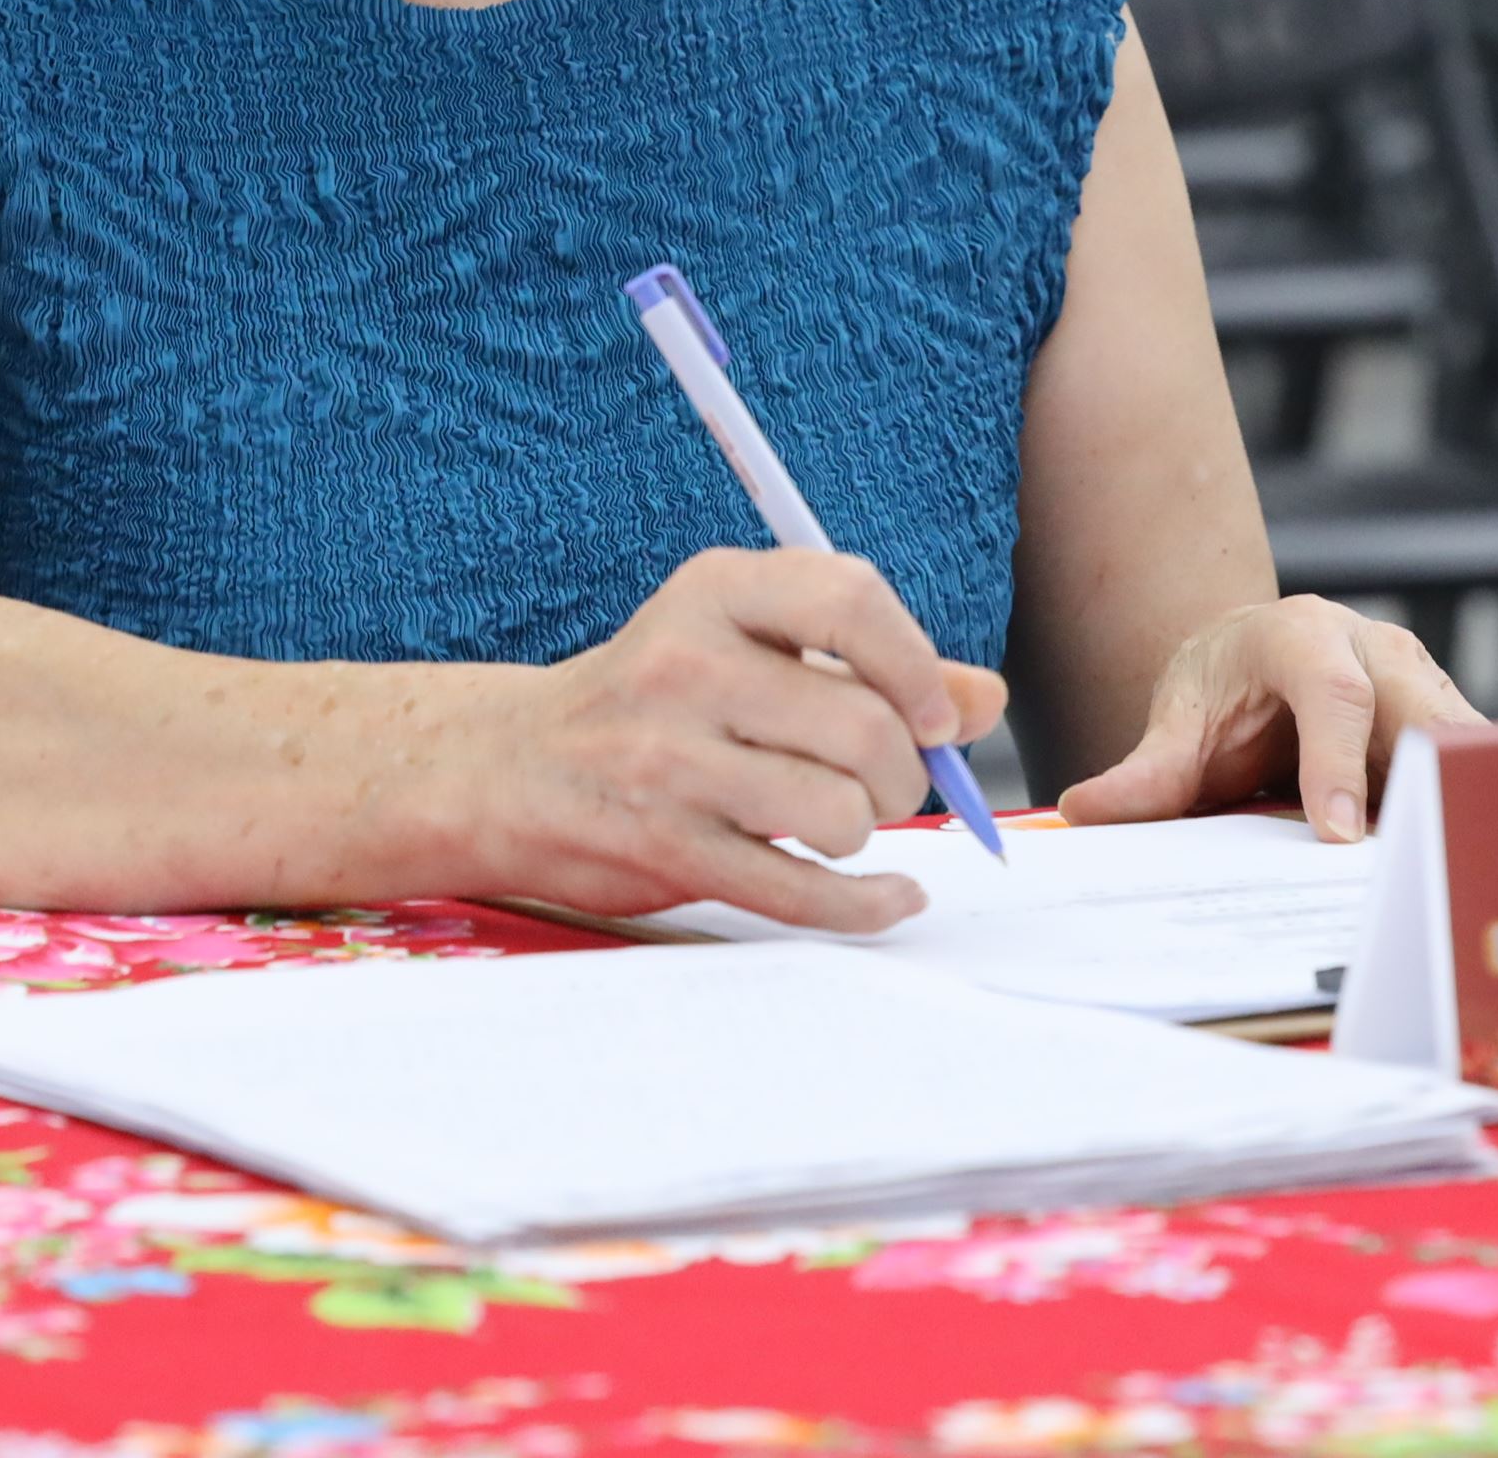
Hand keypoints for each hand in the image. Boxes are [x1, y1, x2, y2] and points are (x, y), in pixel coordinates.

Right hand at [466, 546, 1006, 933]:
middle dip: (904, 774)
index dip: (916, 665)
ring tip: (841, 822)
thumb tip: (984, 702)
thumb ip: (870, 664)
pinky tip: (888, 895)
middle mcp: (685, 665)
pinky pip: (798, 890)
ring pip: (838, 813)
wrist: (513, 767)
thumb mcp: (749, 648)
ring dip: (866, 832)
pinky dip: (865, 904)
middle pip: (863, 725)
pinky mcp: (661, 847)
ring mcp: (666, 760)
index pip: (849, 600)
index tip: (934, 716)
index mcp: (715, 592)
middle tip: (889, 785)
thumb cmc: (657, 701)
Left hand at [1055, 596, 1476, 840]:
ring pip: (1461, 745)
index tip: (1338, 838)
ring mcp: (1420, 681)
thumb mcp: (1180, 718)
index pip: (1333, 692)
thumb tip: (1086, 810)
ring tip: (1448, 880)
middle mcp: (1374, 648)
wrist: (1257, 655)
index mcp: (1303, 634)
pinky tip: (1457, 870)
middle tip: (1419, 866)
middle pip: (1419, 713)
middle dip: (1426, 785)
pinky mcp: (1446, 720)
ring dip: (1457, 807)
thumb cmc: (1222, 684)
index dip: (1338, 764)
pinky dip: (1465, 815)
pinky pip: (1469, 771)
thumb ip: (1146, 769)